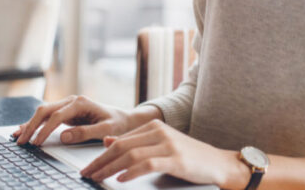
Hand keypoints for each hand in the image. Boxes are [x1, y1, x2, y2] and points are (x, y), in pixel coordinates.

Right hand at [13, 95, 153, 145]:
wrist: (123, 118)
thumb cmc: (116, 123)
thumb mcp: (106, 129)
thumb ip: (86, 132)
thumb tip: (64, 136)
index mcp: (81, 103)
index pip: (57, 116)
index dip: (45, 130)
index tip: (36, 142)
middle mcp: (72, 101)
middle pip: (45, 110)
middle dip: (31, 125)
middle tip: (22, 141)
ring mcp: (67, 105)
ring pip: (43, 112)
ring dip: (30, 124)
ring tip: (18, 137)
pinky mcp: (65, 112)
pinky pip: (47, 116)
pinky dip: (35, 123)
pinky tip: (24, 129)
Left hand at [80, 119, 250, 188]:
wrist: (218, 163)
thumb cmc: (188, 157)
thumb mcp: (160, 145)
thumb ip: (135, 142)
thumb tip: (108, 142)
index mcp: (154, 126)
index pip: (120, 140)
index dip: (101, 155)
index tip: (88, 167)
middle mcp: (159, 131)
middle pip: (122, 146)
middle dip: (101, 162)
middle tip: (87, 174)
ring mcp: (168, 144)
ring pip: (131, 154)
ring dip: (110, 168)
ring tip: (98, 178)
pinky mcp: (176, 158)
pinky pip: (148, 164)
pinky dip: (131, 172)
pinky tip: (120, 179)